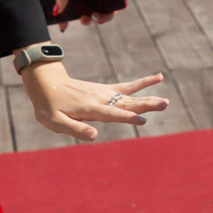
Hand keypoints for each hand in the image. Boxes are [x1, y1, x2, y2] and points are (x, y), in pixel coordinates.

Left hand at [21, 62, 167, 141]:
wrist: (47, 82)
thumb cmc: (48, 106)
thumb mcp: (55, 122)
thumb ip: (75, 129)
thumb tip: (95, 135)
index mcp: (89, 108)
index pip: (112, 114)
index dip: (126, 118)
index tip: (143, 121)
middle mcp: (100, 99)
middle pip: (127, 103)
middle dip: (146, 105)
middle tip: (164, 104)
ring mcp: (105, 93)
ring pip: (130, 96)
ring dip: (148, 98)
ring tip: (165, 100)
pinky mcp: (106, 89)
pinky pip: (127, 86)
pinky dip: (142, 83)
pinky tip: (158, 77)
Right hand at [53, 0, 129, 27]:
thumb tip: (57, 12)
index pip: (68, 6)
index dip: (65, 18)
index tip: (63, 28)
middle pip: (84, 12)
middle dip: (83, 20)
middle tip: (83, 19)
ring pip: (99, 13)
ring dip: (96, 20)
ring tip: (96, 17)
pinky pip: (112, 9)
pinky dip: (109, 15)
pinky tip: (104, 15)